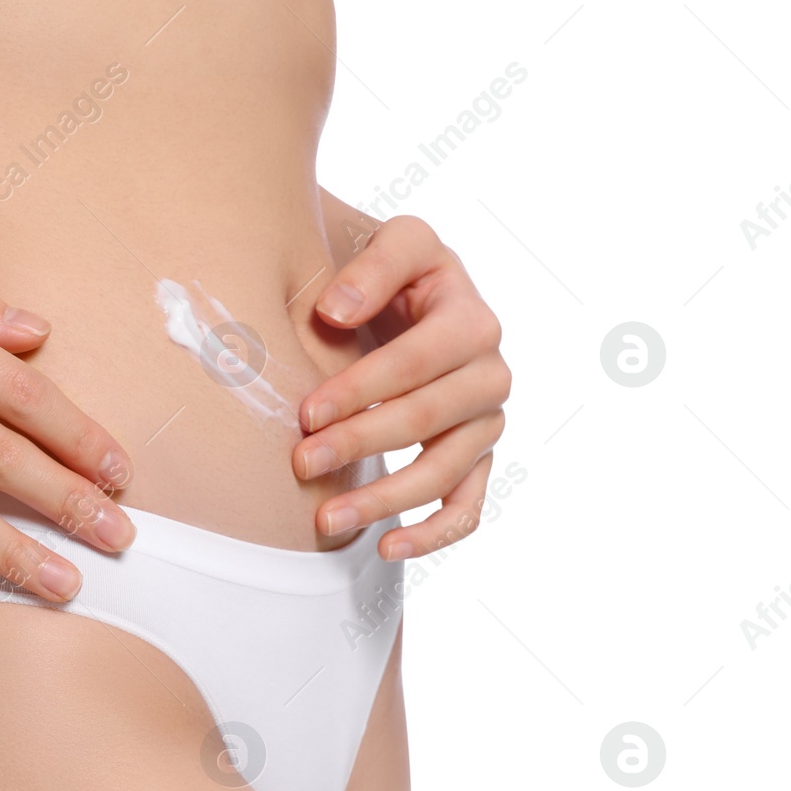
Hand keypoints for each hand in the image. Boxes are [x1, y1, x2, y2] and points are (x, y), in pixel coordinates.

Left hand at [292, 214, 510, 559]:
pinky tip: (387, 548)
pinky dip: (433, 534)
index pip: (416, 360)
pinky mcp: (476, 456)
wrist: (406, 293)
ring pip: (444, 471)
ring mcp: (485, 420)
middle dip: (361, 444)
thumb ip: (372, 265)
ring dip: (384, 499)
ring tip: (326, 522)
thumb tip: (337, 313)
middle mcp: (488, 370)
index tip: (306, 413)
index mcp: (469, 315)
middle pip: (427, 418)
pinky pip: (467, 505)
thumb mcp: (392, 243)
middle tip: (301, 462)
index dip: (361, 389)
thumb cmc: (390, 271)